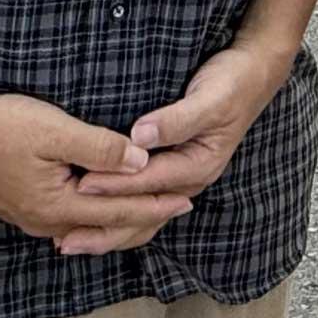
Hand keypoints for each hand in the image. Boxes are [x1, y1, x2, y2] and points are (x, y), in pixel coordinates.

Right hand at [0, 88, 192, 253]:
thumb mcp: (53, 130)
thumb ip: (99, 147)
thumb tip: (140, 161)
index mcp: (59, 206)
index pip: (120, 210)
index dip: (156, 204)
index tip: (187, 199)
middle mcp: (45, 220)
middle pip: (105, 225)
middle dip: (143, 217)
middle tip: (177, 208)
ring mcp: (28, 215)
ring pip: (85, 223)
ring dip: (117, 216)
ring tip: (144, 210)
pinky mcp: (17, 203)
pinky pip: (66, 216)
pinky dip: (91, 212)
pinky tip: (94, 206)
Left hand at [70, 41, 294, 231]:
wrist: (252, 74)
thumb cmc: (231, 83)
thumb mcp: (208, 98)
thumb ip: (175, 119)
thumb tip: (139, 136)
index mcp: (197, 166)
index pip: (147, 181)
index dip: (113, 185)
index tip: (80, 187)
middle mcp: (188, 182)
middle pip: (141, 215)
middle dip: (103, 229)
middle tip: (64, 240)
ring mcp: (180, 180)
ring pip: (140, 217)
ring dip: (106, 231)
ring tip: (70, 242)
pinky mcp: (172, 172)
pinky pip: (142, 204)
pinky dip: (117, 216)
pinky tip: (94, 220)